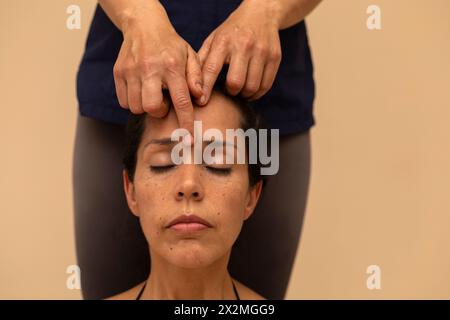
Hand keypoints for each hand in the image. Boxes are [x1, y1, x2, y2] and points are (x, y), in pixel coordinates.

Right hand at [113, 4, 202, 134]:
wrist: (143, 25)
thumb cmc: (171, 45)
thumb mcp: (190, 56)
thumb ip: (197, 78)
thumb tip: (200, 99)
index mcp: (172, 66)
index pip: (181, 101)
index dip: (186, 122)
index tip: (189, 138)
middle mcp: (150, 69)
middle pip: (151, 107)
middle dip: (158, 112)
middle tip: (163, 102)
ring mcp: (131, 71)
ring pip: (135, 107)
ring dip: (145, 107)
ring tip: (152, 94)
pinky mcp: (118, 73)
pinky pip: (123, 101)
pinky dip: (132, 102)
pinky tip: (141, 90)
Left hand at [197, 0, 281, 103]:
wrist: (261, 14)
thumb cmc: (232, 31)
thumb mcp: (214, 39)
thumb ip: (203, 60)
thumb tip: (192, 84)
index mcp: (224, 41)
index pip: (212, 69)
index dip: (206, 88)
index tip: (202, 101)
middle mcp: (243, 45)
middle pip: (235, 82)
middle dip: (231, 92)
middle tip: (229, 91)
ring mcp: (261, 51)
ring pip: (252, 87)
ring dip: (245, 95)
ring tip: (240, 92)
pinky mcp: (275, 57)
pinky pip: (266, 85)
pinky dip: (257, 93)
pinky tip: (252, 91)